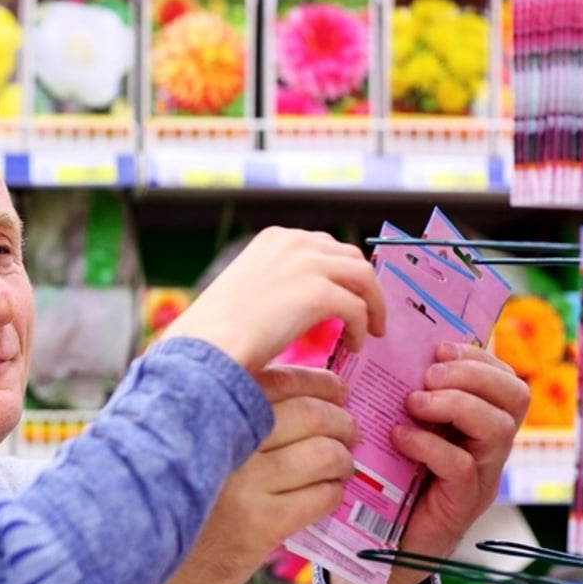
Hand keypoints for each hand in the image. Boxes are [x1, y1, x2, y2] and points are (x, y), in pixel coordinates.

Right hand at [155, 365, 358, 583]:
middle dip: (341, 419)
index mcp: (210, 410)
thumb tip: (298, 389)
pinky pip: (320, 497)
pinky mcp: (260, 525)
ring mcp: (246, 485)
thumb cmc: (175, 485)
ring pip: (323, 455)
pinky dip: (334, 491)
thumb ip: (226, 408)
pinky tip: (327, 492)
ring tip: (341, 462)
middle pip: (310, 415)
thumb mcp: (186, 434)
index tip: (337, 391)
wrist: (145, 551)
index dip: (321, 384)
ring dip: (343, 457)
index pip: (281, 381)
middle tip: (348, 428)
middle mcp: (226, 441)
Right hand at [162, 227, 385, 372]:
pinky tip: (353, 345)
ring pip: (363, 277)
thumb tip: (299, 298)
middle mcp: (293, 242)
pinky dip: (361, 327)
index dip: (340, 271)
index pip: (323, 245)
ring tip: (370, 330)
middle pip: (350, 256)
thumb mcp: (246, 286)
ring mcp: (308, 264)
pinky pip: (357, 308)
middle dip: (362, 284)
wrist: (210, 345)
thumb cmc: (216, 329)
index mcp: (274, 238)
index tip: (346, 293)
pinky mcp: (319, 293)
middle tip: (365, 312)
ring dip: (372, 304)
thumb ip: (277, 280)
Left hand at [329, 342, 529, 583]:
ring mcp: (479, 478)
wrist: (378, 549)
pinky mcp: (459, 505)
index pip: (505, 380)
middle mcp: (487, 449)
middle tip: (428, 376)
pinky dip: (430, 444)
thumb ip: (401, 398)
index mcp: (475, 424)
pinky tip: (400, 437)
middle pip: (515, 397)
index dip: (479, 356)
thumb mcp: (395, 431)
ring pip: (497, 427)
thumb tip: (379, 351)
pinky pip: (461, 466)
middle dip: (473, 374)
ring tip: (414, 403)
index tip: (438, 348)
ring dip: (455, 404)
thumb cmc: (383, 482)